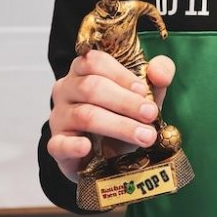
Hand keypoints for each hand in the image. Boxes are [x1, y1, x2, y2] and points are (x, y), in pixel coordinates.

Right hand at [48, 50, 175, 180]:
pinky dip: (73, 146)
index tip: (143, 91)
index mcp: (84, 70)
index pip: (95, 61)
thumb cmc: (123, 116)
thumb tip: (160, 73)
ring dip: (118, 125)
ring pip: (84, 115)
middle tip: (150, 115)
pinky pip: (59, 144)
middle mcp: (67, 89)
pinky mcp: (57, 145)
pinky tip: (86, 147)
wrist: (106, 155)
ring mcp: (59, 117)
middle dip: (125, 102)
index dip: (120, 74)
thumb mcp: (145, 95)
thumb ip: (157, 78)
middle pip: (91, 87)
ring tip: (144, 136)